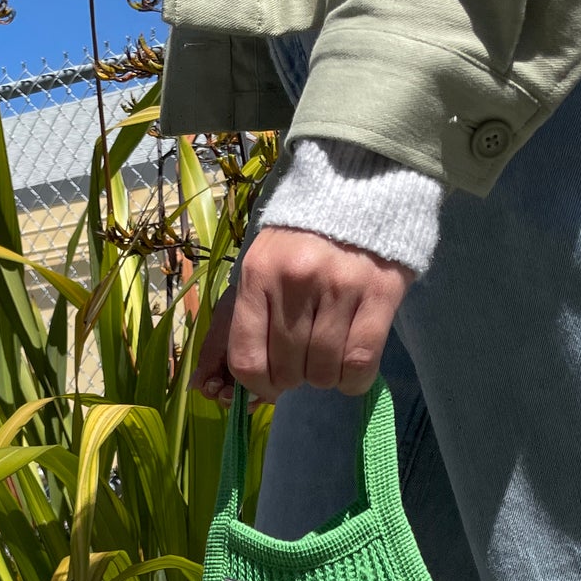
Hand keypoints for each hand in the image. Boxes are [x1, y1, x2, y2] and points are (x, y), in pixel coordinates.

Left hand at [192, 227, 412, 404]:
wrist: (358, 194)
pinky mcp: (379, 294)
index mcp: (257, 274)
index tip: (268, 385)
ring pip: (323, 370)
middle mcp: (295, 280)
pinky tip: (349, 370)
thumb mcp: (256, 273)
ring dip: (323, 378)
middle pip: (286, 369)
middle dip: (291, 380)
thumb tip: (201, 386)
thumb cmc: (299, 243)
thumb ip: (229, 329)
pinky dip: (353, 380)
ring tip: (326, 358)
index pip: (247, 357)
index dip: (256, 386)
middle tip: (300, 362)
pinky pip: (361, 362)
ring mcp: (340, 287)